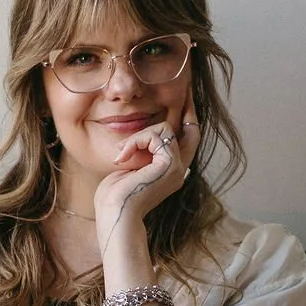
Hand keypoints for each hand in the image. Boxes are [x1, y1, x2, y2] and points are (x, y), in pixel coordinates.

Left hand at [93, 95, 202, 248]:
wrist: (115, 215)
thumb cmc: (114, 198)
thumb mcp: (128, 168)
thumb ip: (139, 153)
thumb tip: (137, 138)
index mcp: (170, 173)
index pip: (186, 140)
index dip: (187, 120)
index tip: (184, 98)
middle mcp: (179, 170)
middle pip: (192, 130)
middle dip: (188, 107)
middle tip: (184, 90)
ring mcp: (177, 168)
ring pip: (166, 128)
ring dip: (138, 136)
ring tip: (122, 154)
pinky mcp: (170, 164)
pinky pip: (155, 135)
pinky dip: (135, 141)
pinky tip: (121, 158)